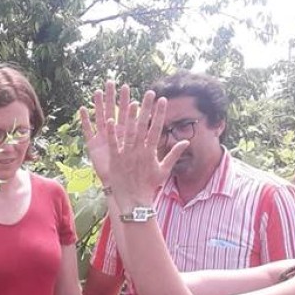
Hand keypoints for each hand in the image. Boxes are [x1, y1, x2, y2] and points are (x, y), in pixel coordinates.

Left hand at [80, 81, 187, 204]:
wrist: (134, 202)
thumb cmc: (149, 186)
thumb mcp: (164, 170)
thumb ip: (174, 154)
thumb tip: (185, 141)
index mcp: (151, 152)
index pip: (157, 129)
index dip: (160, 114)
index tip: (163, 100)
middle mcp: (140, 151)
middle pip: (144, 126)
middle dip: (147, 109)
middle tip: (149, 93)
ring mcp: (127, 156)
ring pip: (128, 133)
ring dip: (129, 117)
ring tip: (131, 101)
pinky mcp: (116, 161)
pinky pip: (113, 145)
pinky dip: (111, 133)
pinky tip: (109, 120)